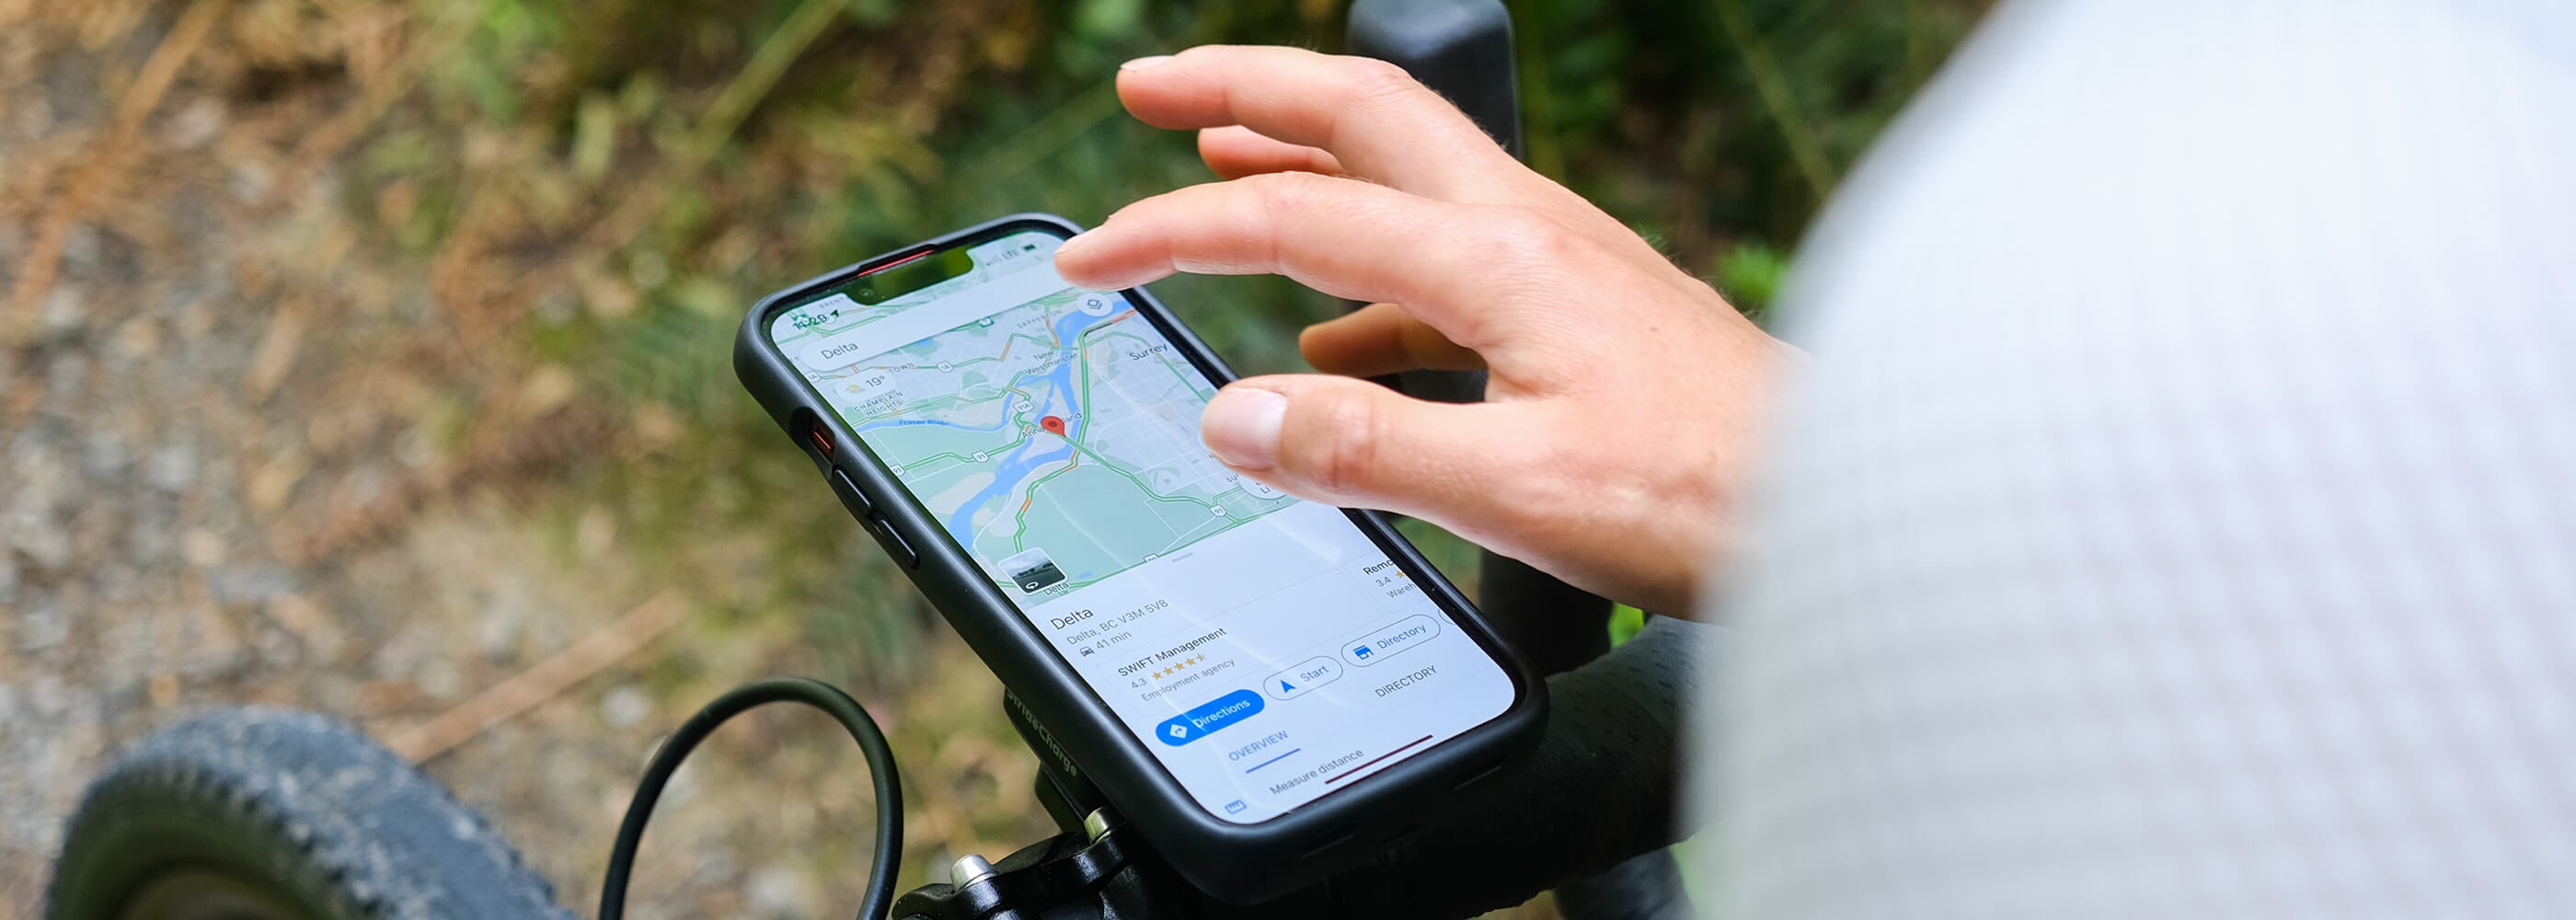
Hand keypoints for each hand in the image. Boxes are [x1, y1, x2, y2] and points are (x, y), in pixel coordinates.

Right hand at [1054, 46, 1785, 615]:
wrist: (1848, 504)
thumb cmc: (1711, 499)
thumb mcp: (1521, 493)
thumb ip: (1368, 452)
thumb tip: (1234, 416)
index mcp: (1497, 258)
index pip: (1296, 214)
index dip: (1171, 230)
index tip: (1088, 257)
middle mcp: (1529, 229)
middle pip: (1360, 112)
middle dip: (1242, 89)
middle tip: (1148, 87)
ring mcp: (1561, 260)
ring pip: (1404, 173)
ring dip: (1301, 161)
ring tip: (1219, 166)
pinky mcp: (1582, 309)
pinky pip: (1443, 263)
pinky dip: (1363, 276)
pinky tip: (1331, 338)